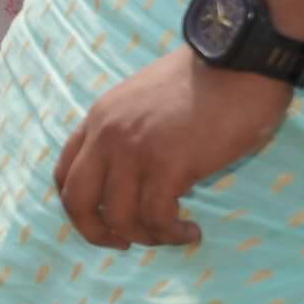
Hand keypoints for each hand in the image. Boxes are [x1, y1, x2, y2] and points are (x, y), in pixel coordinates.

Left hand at [54, 47, 289, 247]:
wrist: (239, 60)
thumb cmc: (205, 79)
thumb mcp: (144, 99)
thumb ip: (129, 130)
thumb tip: (135, 172)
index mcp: (99, 119)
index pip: (65, 172)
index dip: (78, 205)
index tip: (102, 218)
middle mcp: (107, 136)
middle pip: (77, 200)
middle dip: (95, 232)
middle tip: (124, 243)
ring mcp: (135, 151)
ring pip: (119, 217)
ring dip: (146, 237)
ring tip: (174, 234)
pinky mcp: (169, 165)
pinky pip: (157, 218)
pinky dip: (172, 234)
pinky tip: (191, 231)